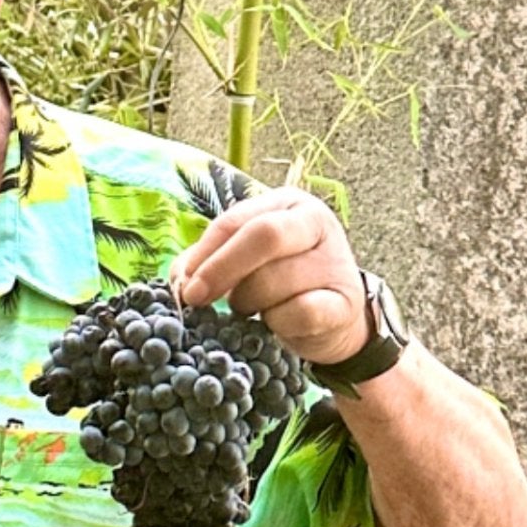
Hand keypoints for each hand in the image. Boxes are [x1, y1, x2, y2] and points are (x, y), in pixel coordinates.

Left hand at [175, 188, 370, 365]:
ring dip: (250, 303)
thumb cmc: (280, 284)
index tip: (184, 285)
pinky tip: (278, 323)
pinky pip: (298, 312)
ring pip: (275, 280)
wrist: (333, 321)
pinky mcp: (345, 302)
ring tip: (255, 308)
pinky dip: (277, 323)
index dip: (204, 254)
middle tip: (197, 298)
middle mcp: (315, 222)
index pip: (234, 220)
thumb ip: (209, 261)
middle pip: (263, 236)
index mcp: (286, 203)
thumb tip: (181, 280)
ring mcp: (335, 260)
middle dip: (221, 270)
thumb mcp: (243, 262)